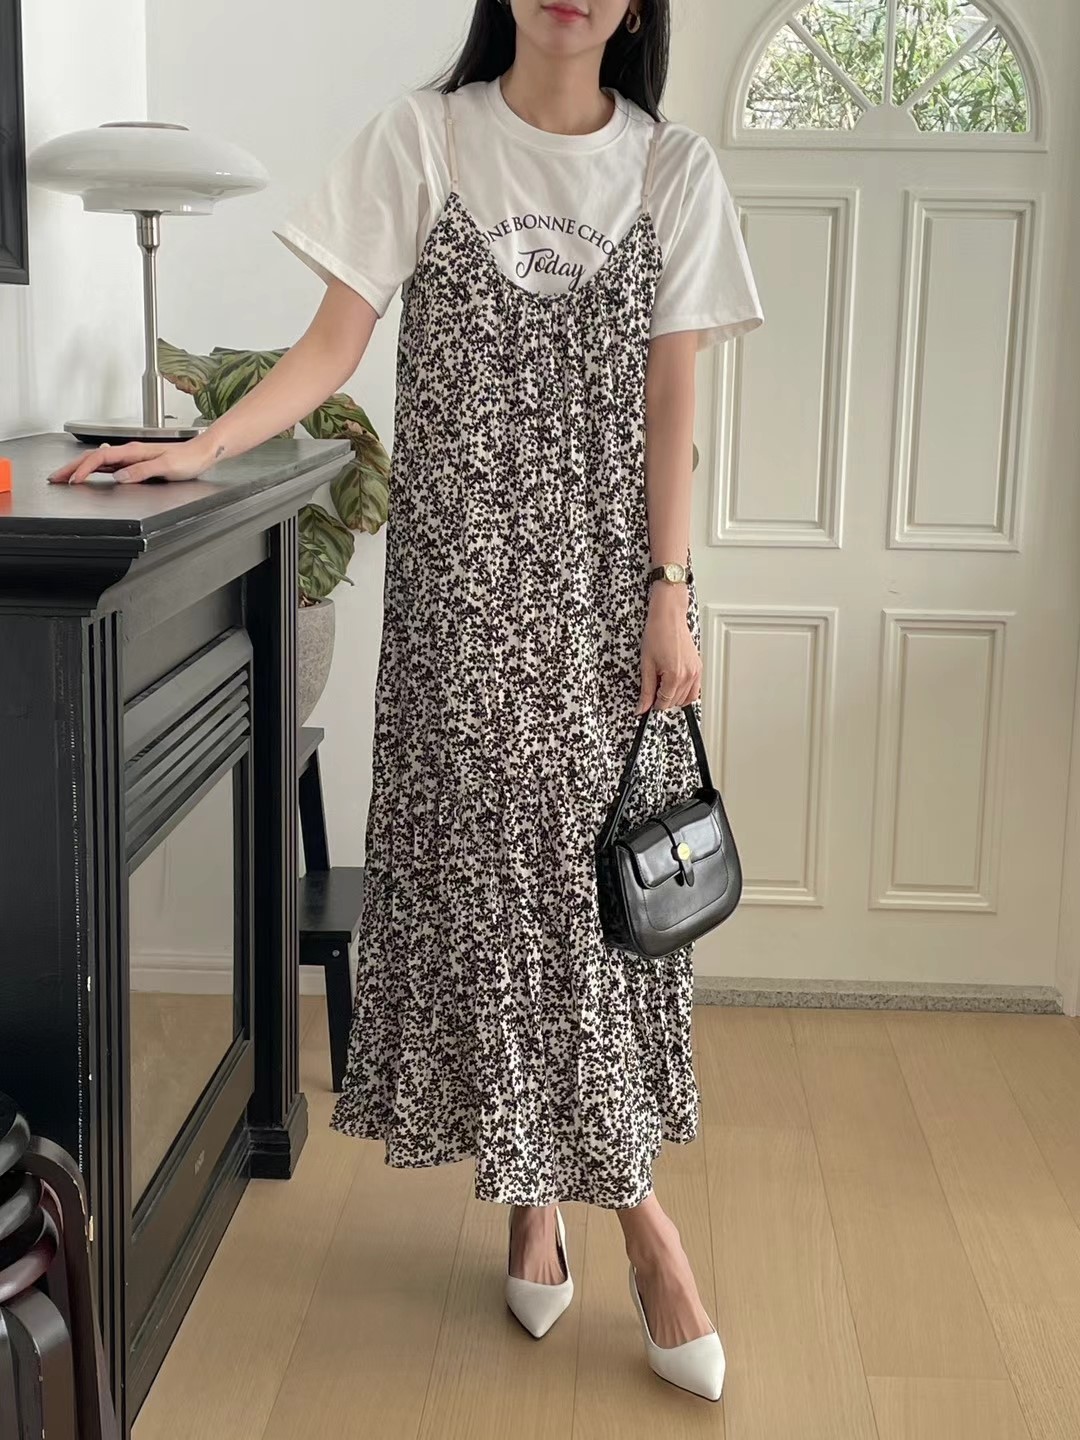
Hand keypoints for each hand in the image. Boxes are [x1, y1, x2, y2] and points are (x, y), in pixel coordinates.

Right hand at [47, 434, 218, 485]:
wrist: (201, 453)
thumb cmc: (188, 459)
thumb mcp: (166, 466)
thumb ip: (142, 471)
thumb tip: (119, 477)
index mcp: (134, 451)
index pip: (100, 458)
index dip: (83, 469)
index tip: (73, 480)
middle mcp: (130, 452)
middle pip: (93, 458)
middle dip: (72, 467)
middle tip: (55, 477)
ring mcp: (131, 457)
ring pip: (98, 461)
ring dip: (80, 468)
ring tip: (65, 477)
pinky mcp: (135, 463)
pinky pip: (109, 466)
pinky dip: (93, 470)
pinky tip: (88, 475)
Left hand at [637, 583, 701, 713]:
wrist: (669, 617)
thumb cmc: (657, 634)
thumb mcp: (646, 665)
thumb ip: (646, 690)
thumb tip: (643, 707)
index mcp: (675, 676)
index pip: (664, 702)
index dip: (653, 704)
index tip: (647, 702)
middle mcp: (689, 675)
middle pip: (675, 702)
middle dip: (662, 700)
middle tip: (652, 688)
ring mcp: (696, 671)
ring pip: (686, 698)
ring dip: (674, 697)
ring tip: (662, 683)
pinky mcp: (698, 667)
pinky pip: (695, 689)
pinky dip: (685, 691)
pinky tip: (674, 683)